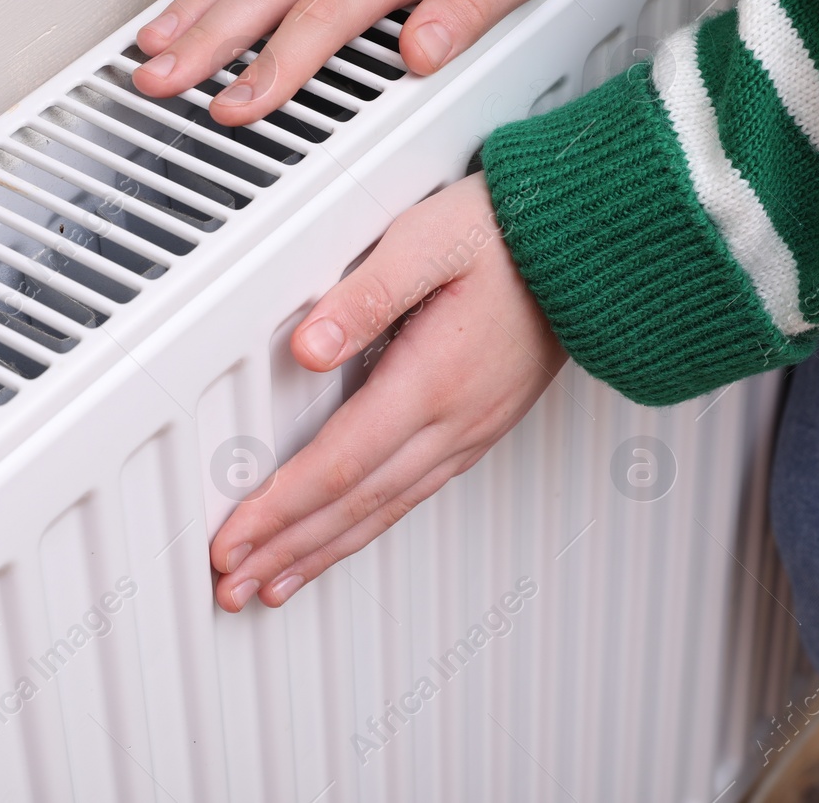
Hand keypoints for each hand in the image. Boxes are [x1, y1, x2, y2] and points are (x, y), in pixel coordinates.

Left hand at [209, 174, 564, 610]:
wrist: (584, 246)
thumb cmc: (507, 234)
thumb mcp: (429, 240)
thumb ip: (366, 293)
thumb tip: (308, 346)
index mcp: (434, 379)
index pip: (339, 464)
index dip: (279, 509)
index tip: (235, 540)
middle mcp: (455, 420)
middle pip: (355, 505)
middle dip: (288, 550)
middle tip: (235, 585)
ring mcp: (471, 430)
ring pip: (385, 510)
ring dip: (323, 552)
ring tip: (277, 584)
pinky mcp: (480, 427)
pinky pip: (413, 496)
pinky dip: (368, 528)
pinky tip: (345, 537)